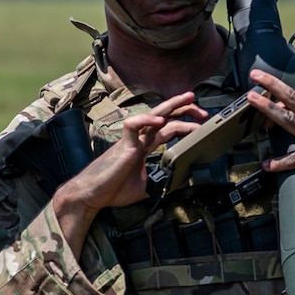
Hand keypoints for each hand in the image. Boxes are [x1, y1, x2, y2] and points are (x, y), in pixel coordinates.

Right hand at [52, 93, 205, 248]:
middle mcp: (139, 140)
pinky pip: (132, 125)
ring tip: (188, 100)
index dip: (184, 123)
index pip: (168, 128)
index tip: (200, 123)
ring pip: (152, 115)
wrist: (92, 195)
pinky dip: (145, 120)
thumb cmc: (112, 190)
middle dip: (184, 109)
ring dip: (172, 106)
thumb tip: (176, 186)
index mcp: (144, 147)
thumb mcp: (144, 188)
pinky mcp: (122, 145)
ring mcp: (131, 140)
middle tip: (203, 109)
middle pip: (164, 116)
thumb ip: (159, 183)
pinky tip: (159, 121)